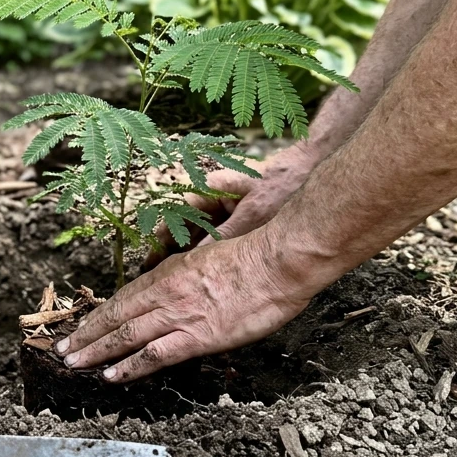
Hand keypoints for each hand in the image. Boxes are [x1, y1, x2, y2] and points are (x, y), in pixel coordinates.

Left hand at [57, 229, 316, 381]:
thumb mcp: (212, 257)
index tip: (84, 324)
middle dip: (86, 333)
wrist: (278, 261)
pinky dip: (129, 366)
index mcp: (170, 271)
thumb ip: (191, 275)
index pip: (125, 295)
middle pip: (116, 315)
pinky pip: (154, 354)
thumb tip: (182, 290)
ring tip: (72, 362)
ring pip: (125, 334)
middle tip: (62, 347)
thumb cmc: (256, 257)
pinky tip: (110, 375)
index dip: (101, 312)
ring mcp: (179, 314)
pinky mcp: (197, 336)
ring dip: (95, 350)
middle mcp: (166, 292)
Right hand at [143, 145, 316, 269]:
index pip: (173, 218)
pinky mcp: (234, 219)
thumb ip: (224, 238)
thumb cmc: (278, 186)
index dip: (160, 243)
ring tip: (176, 285)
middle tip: (157, 283)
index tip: (150, 265)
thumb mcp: (251, 215)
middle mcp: (209, 199)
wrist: (306, 170)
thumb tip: (198, 264)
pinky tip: (203, 277)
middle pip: (182, 230)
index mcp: (206, 189)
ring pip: (197, 237)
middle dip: (170, 255)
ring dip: (188, 258)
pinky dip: (206, 256)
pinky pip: (213, 239)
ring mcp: (221, 209)